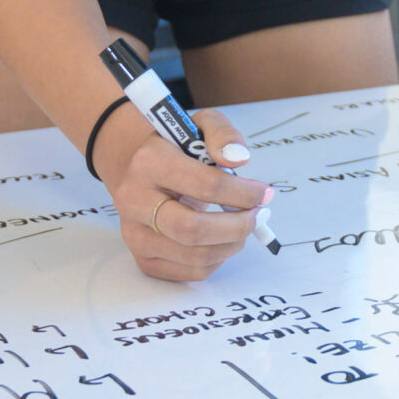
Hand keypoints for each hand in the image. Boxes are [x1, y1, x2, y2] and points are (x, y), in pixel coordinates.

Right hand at [94, 102, 273, 282]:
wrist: (140, 171)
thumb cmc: (178, 149)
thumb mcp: (202, 125)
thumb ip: (223, 135)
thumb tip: (240, 160)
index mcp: (149, 163)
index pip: (206, 185)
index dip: (244, 193)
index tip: (264, 193)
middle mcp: (134, 201)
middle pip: (193, 230)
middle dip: (238, 226)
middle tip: (259, 216)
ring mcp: (135, 235)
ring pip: (195, 256)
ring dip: (232, 244)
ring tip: (244, 226)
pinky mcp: (144, 259)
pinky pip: (191, 273)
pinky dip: (217, 260)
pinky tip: (222, 240)